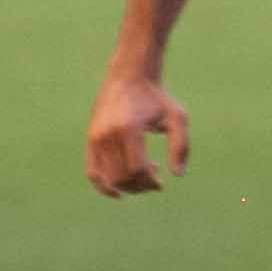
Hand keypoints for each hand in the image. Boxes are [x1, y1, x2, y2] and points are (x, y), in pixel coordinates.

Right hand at [86, 71, 189, 197]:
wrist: (129, 76)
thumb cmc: (157, 98)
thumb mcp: (177, 117)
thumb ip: (180, 146)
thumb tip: (177, 175)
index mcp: (129, 129)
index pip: (137, 169)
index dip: (150, 182)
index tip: (161, 181)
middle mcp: (108, 134)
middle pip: (122, 177)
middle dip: (140, 186)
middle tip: (155, 179)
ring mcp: (96, 137)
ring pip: (109, 178)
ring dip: (128, 186)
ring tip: (143, 176)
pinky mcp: (91, 139)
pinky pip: (92, 172)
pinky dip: (103, 187)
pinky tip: (119, 193)